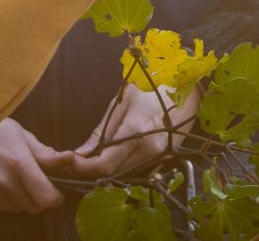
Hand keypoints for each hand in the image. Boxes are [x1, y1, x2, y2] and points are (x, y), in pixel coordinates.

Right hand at [0, 118, 70, 212]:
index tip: (55, 190)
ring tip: (11, 177)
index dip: (55, 197)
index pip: (46, 198)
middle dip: (39, 197)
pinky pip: (0, 207)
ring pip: (17, 208)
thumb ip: (44, 153)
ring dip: (20, 198)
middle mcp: (4, 182)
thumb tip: (70, 160)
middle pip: (34, 207)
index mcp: (19, 164)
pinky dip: (4, 199)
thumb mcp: (20, 135)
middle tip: (34, 181)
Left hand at [67, 83, 201, 177]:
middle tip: (77, 161)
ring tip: (93, 157)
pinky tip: (115, 155)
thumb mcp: (121, 102)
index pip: (105, 163)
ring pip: (126, 173)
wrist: (188, 85)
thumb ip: (101, 131)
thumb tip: (82, 153)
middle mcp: (149, 149)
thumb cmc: (152, 87)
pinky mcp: (166, 156)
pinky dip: (124, 165)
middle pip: (114, 173)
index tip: (70, 162)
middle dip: (93, 170)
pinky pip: (139, 168)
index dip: (84, 168)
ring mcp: (160, 155)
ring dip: (108, 169)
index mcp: (135, 131)